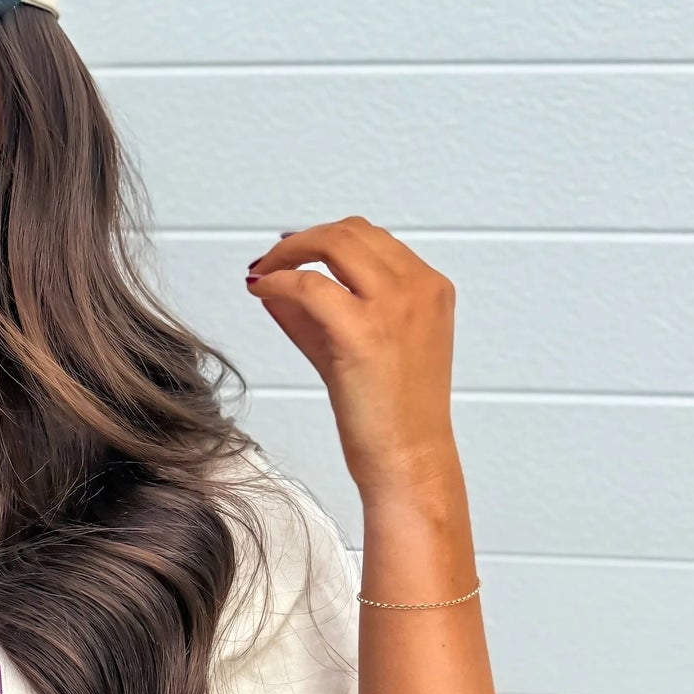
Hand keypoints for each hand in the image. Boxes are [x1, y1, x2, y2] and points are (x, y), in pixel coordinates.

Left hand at [246, 218, 456, 498]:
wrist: (410, 461)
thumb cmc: (394, 417)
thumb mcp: (363, 348)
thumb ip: (322, 312)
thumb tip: (277, 284)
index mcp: (430, 288)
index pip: (372, 239)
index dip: (324, 239)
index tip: (293, 255)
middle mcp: (418, 289)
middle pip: (352, 232)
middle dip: (303, 239)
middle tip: (271, 261)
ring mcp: (395, 307)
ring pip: (333, 244)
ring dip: (288, 252)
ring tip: (264, 273)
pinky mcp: (364, 332)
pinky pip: (309, 285)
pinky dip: (279, 281)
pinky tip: (263, 291)